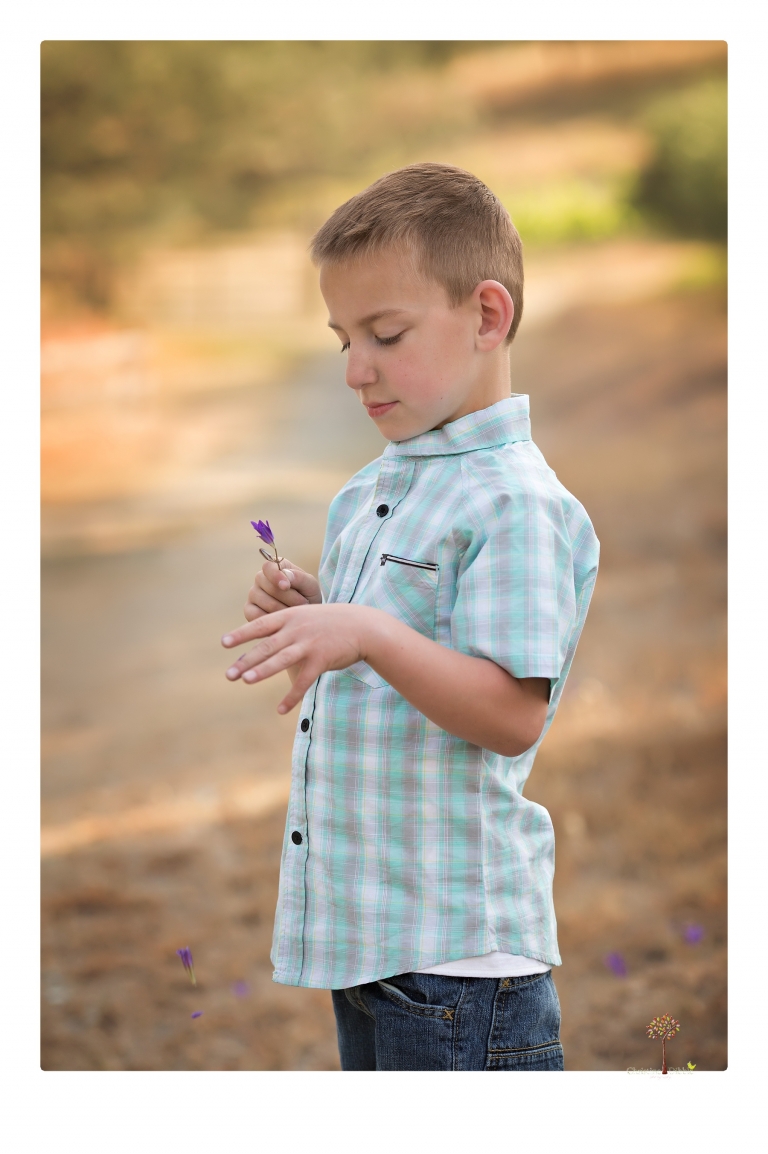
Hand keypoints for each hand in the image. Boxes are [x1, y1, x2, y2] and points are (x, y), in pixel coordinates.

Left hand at [223, 603, 374, 712]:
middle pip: (266, 646)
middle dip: (245, 660)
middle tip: (228, 674)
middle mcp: (297, 630)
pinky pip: (304, 681)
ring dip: (262, 671)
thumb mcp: (306, 616)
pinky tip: (281, 710)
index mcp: (291, 617)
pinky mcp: (322, 660)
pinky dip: (292, 696)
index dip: (241, 634)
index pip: (260, 625)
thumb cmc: (331, 623)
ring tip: (245, 681)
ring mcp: (309, 644)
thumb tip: (260, 641)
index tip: (223, 643)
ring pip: (281, 660)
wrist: (364, 626)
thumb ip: (285, 627)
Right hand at [244, 558, 321, 621]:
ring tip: (296, 612)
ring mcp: (253, 594)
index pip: (268, 567)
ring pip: (266, 603)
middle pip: (270, 587)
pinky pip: (257, 615)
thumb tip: (286, 575)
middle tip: (303, 603)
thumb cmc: (308, 596)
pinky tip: (283, 619)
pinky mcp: (249, 610)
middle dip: (290, 598)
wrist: (305, 616)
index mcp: (275, 568)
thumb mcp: (310, 586)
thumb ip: (300, 578)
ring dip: (285, 610)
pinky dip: (273, 619)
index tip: (286, 586)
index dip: (276, 576)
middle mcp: (261, 579)